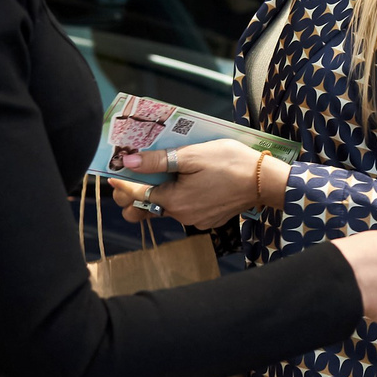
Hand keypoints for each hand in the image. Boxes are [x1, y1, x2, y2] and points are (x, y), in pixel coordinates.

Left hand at [109, 141, 267, 230]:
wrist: (265, 181)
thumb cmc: (230, 163)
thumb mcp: (192, 156)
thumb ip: (158, 161)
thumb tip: (128, 162)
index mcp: (174, 201)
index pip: (136, 195)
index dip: (122, 184)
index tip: (111, 175)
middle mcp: (181, 216)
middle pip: (146, 210)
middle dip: (134, 197)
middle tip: (133, 179)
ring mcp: (195, 221)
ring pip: (166, 210)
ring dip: (159, 196)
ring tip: (161, 178)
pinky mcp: (207, 220)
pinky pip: (184, 211)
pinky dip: (180, 199)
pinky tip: (187, 183)